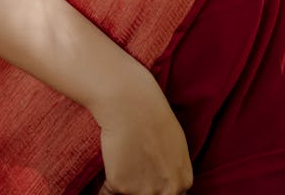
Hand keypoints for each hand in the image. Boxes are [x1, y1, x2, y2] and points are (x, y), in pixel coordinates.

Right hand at [94, 66, 192, 194]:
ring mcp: (144, 191)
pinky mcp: (120, 186)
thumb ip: (173, 169)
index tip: (143, 180)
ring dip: (122, 188)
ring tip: (118, 172)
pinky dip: (102, 190)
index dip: (155, 189)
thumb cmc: (151, 113)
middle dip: (138, 191)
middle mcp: (167, 191)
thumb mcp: (176, 143)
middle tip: (130, 177)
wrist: (129, 100)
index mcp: (183, 181)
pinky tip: (101, 181)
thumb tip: (166, 180)